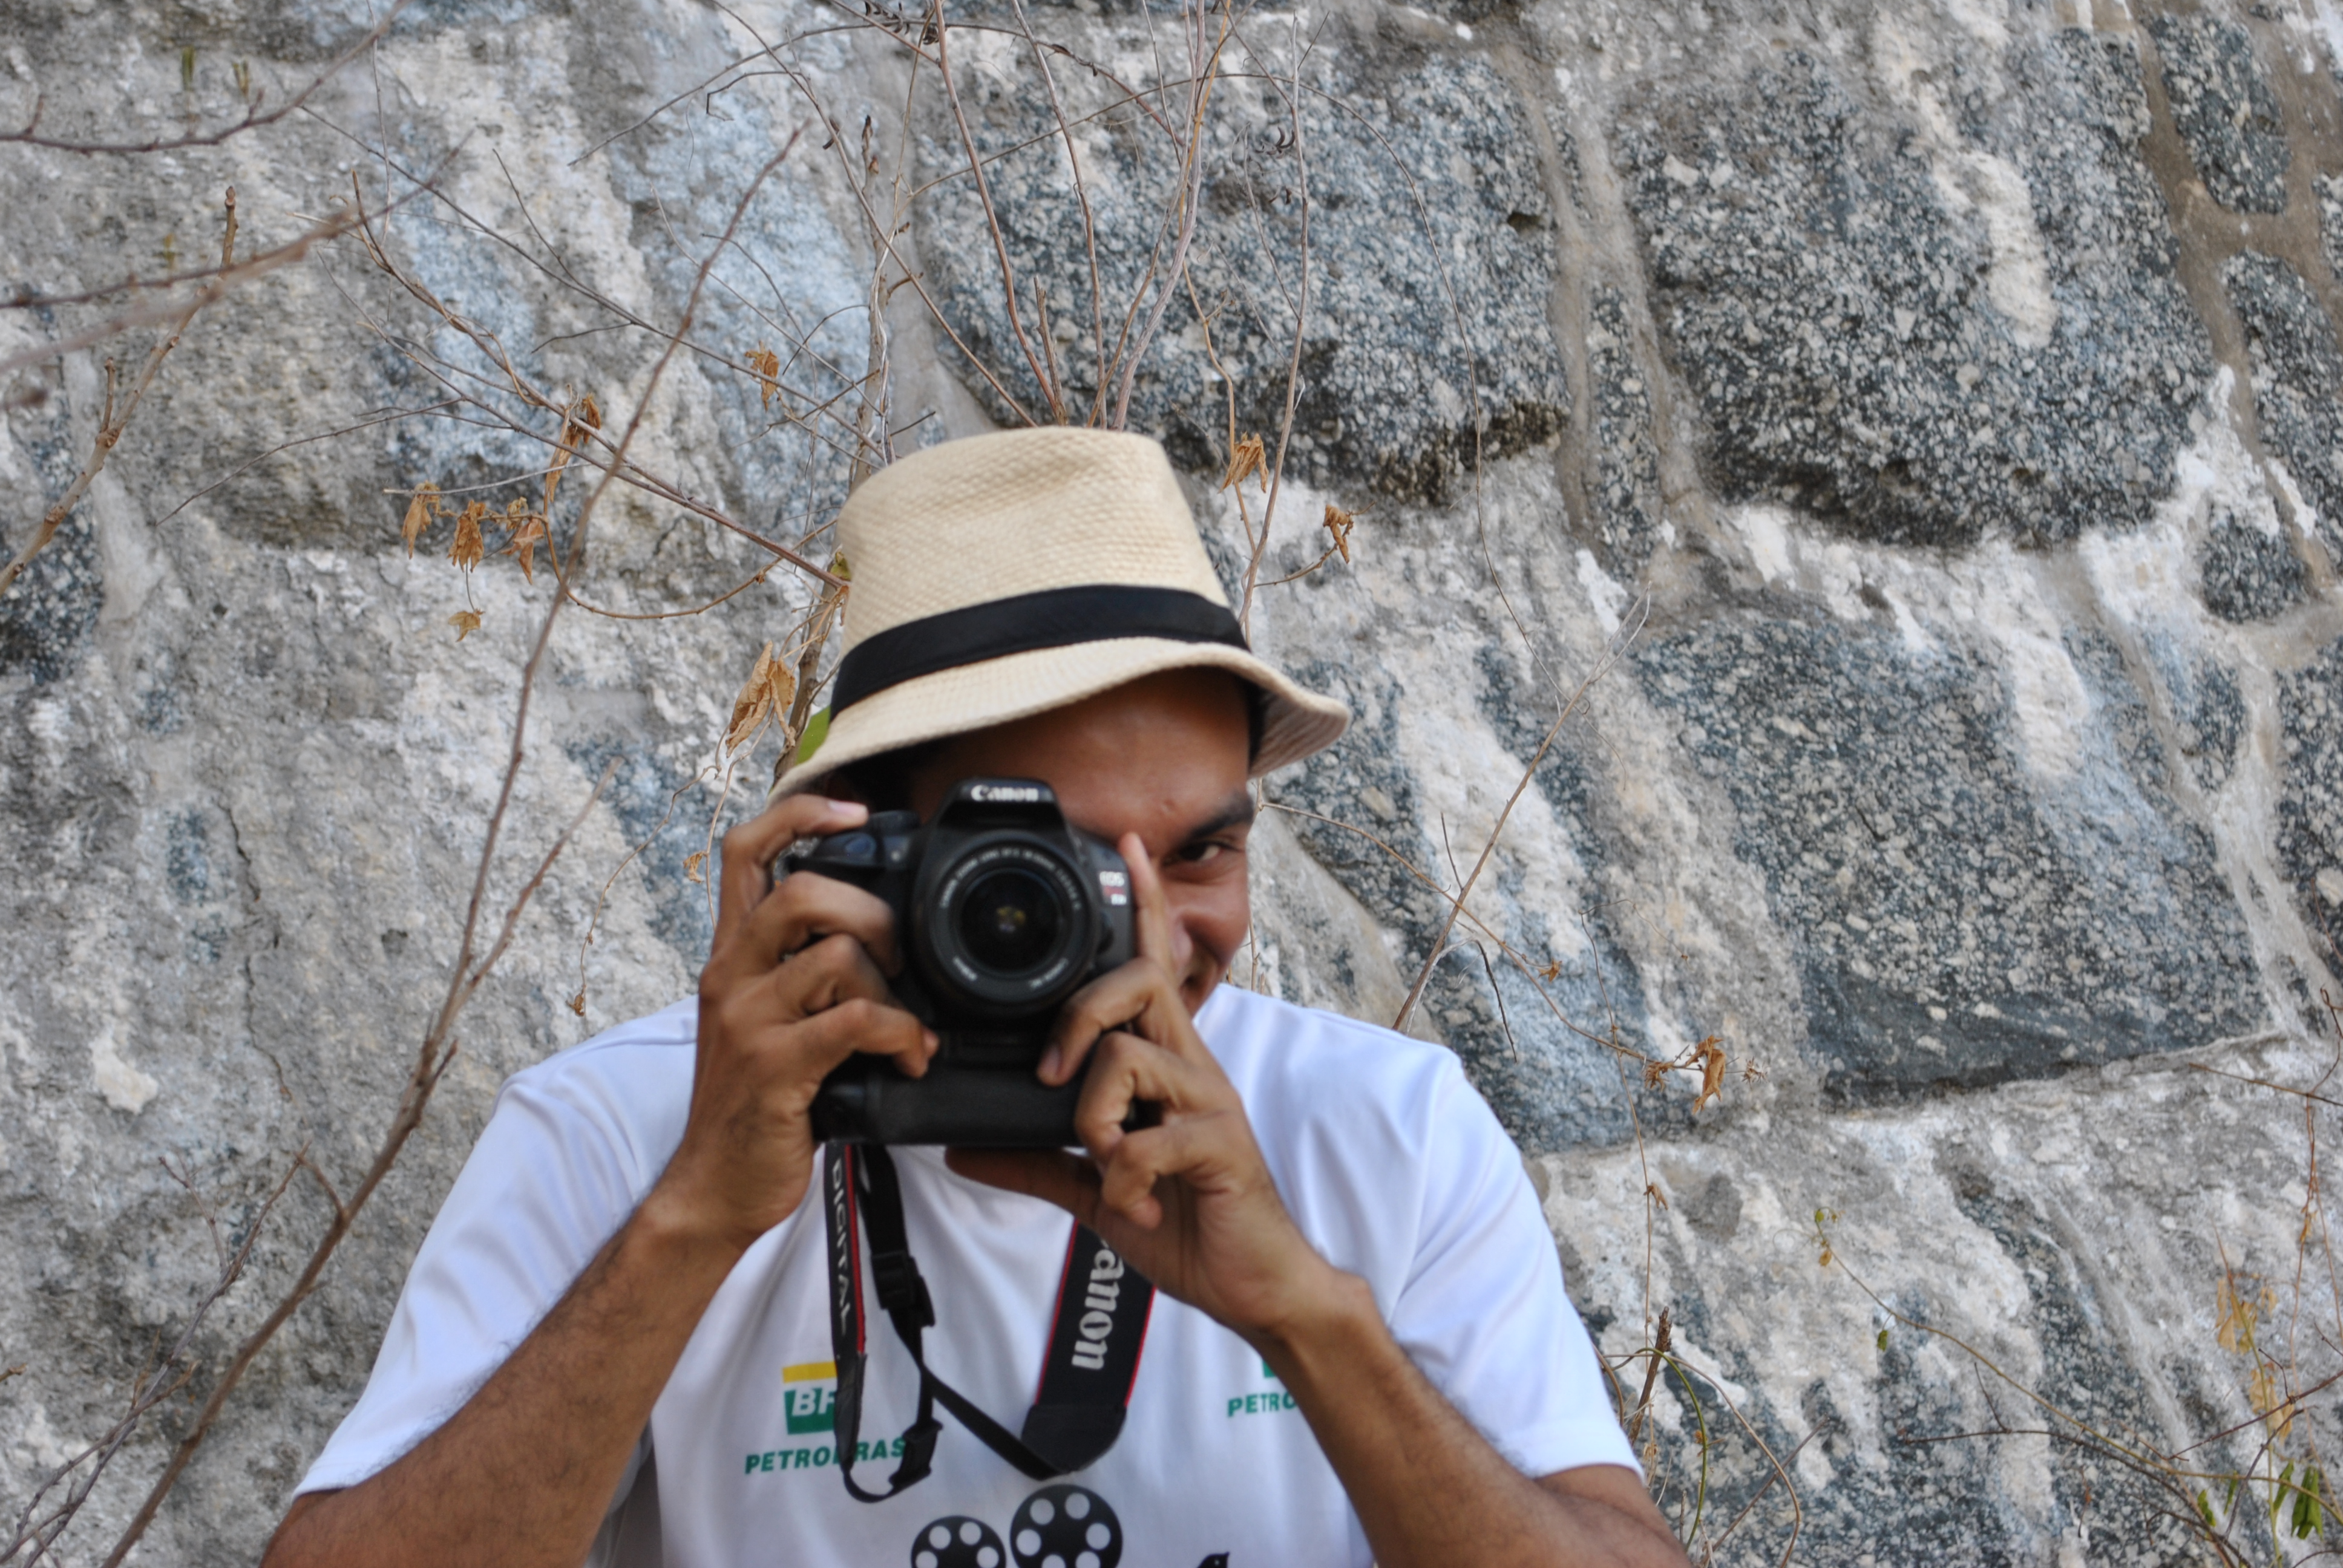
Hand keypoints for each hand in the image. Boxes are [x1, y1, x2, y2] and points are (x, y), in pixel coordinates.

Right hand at [646, 794, 937, 1252]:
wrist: (713, 1188)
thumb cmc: (754, 1106)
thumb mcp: (768, 1023)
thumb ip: (804, 976)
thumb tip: (875, 941)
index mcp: (731, 958)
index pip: (745, 852)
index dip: (798, 814)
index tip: (854, 811)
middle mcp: (731, 977)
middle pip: (800, 892)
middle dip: (871, 912)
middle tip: (902, 955)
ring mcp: (749, 1021)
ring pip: (835, 956)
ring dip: (893, 988)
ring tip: (911, 1027)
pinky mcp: (775, 1068)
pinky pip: (853, 1021)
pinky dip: (900, 1033)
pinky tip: (911, 1057)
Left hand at [949, 839, 1347, 1346]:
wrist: (1253, 1283)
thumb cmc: (1186, 1219)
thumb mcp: (1095, 1188)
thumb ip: (1035, 1160)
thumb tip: (962, 1145)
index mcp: (1166, 1063)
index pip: (1152, 964)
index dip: (1143, 904)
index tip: (1126, 845)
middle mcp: (1192, 1067)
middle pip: (1136, 982)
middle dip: (1078, 1015)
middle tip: (1049, 1077)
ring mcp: (1210, 1103)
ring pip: (1130, 1059)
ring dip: (1093, 1119)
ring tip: (1102, 1167)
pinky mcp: (1222, 1146)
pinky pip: (1149, 1139)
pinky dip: (1122, 1177)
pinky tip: (1131, 1203)